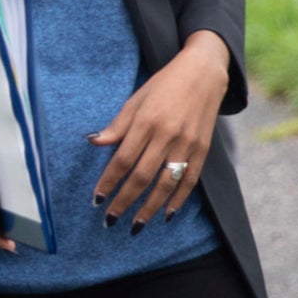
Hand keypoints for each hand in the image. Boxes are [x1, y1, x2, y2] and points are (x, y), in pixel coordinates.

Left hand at [90, 30, 231, 230]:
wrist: (204, 72)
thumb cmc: (164, 84)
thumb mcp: (136, 99)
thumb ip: (117, 125)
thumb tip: (93, 142)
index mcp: (146, 121)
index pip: (123, 160)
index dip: (109, 182)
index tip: (97, 199)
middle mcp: (167, 135)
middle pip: (142, 177)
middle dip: (124, 201)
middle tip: (110, 220)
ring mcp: (187, 144)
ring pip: (166, 184)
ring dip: (149, 208)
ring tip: (135, 225)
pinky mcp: (202, 150)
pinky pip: (190, 180)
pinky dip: (178, 200)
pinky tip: (166, 215)